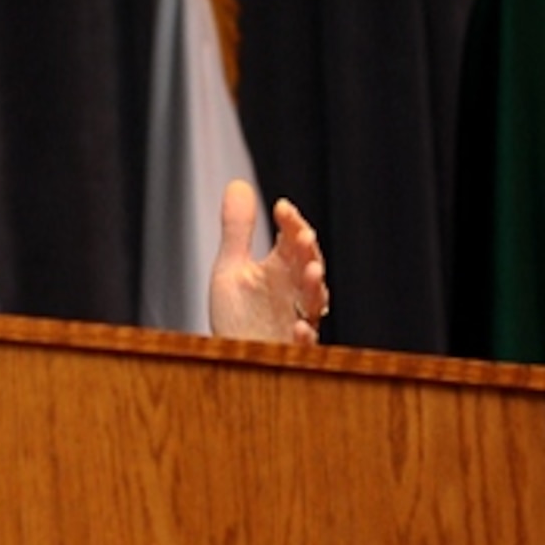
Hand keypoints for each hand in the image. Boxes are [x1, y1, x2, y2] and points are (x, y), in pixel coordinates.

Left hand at [207, 179, 328, 345]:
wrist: (231, 359)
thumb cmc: (237, 317)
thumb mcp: (231, 269)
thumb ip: (237, 230)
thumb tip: (239, 184)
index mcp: (281, 269)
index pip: (293, 240)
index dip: (291, 223)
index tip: (281, 208)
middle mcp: (293, 293)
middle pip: (308, 267)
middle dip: (307, 252)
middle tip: (302, 236)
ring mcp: (295, 321)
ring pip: (313, 303)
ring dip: (314, 287)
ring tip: (312, 271)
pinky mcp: (289, 351)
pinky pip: (303, 345)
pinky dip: (303, 337)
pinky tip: (299, 328)